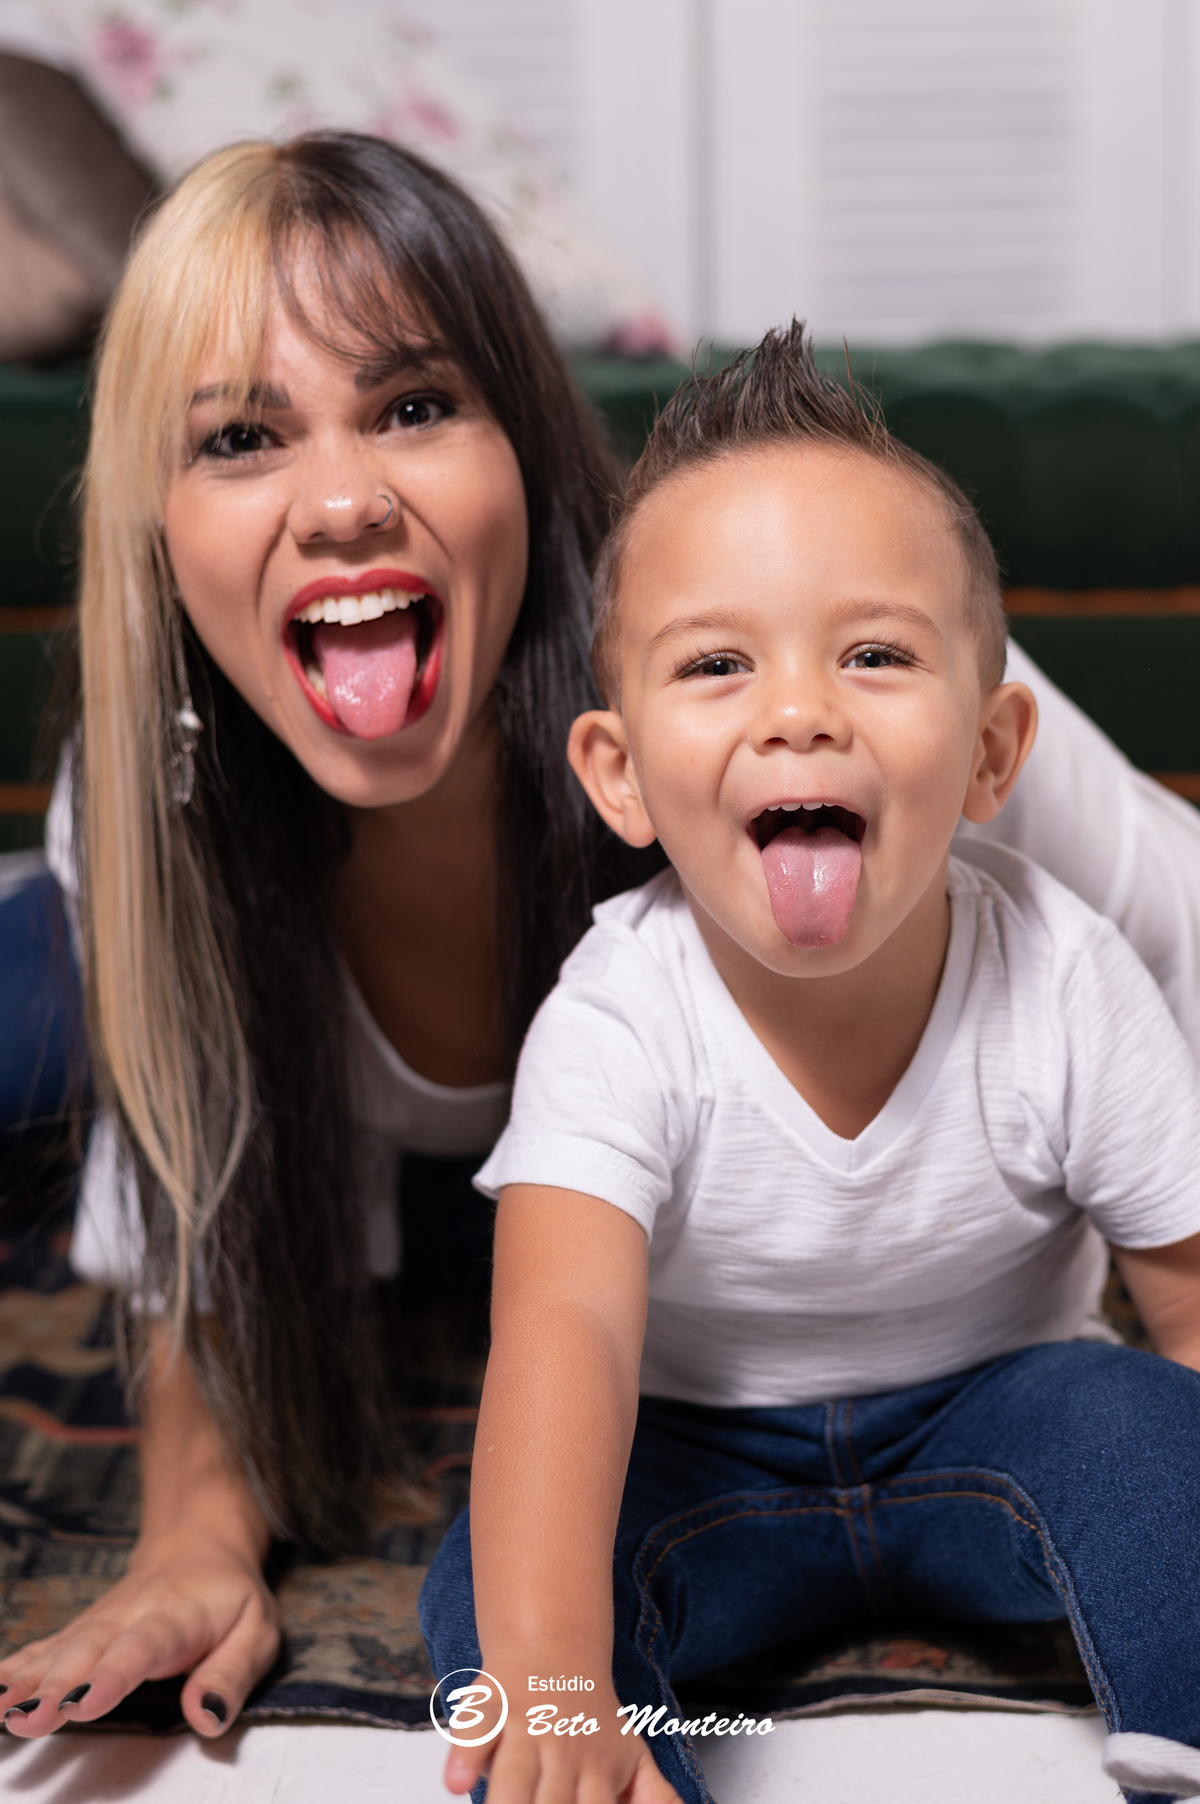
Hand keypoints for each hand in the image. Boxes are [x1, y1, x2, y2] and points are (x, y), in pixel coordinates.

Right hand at [0, 1524, 278, 1738]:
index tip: (83, 1704)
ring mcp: (100, 1621)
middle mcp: (130, 1615)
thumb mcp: (257, 1632)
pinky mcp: (82, 1629)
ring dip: (27, 1681)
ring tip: (3, 1712)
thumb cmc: (230, 1596)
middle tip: (28, 1719)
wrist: (199, 1544)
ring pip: (60, 1650)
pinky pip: (45, 1648)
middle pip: (89, 1652)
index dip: (112, 1676)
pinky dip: (16, 1667)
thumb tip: (207, 1718)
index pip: (142, 1646)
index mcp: (176, 1616)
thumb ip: (231, 1675)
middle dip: (56, 1687)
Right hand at [441, 1675, 684, 1803]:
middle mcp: (563, 1750)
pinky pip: (475, 1730)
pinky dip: (464, 1754)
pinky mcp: (490, 1706)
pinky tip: (456, 1781)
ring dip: (508, 1803)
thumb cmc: (591, 1719)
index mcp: (600, 1769)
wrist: (554, 1645)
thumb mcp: (633, 1756)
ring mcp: (525, 1727)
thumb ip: (655, 1798)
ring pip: (514, 1775)